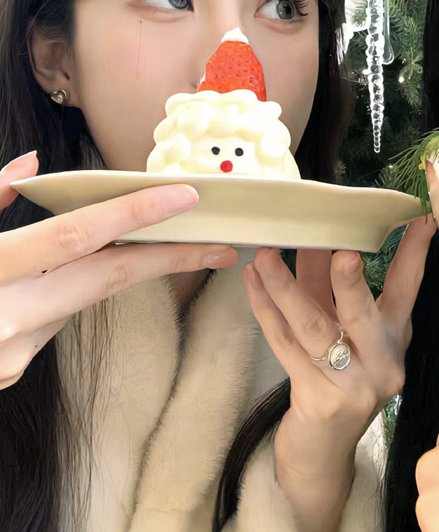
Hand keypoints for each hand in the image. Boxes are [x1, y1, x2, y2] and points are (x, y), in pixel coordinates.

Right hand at [0, 152, 236, 395]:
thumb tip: (34, 163)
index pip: (77, 238)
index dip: (134, 215)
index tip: (185, 199)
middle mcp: (4, 322)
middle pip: (106, 281)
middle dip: (168, 261)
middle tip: (220, 247)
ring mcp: (9, 356)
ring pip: (77, 301)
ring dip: (102, 274)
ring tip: (130, 251)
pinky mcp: (9, 374)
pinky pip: (48, 325)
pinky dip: (55, 298)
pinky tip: (37, 287)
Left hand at [243, 203, 436, 530]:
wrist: (322, 451)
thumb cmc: (333, 377)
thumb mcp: (341, 329)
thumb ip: (327, 287)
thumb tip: (312, 235)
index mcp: (393, 339)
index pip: (408, 290)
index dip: (414, 255)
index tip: (421, 220)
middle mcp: (381, 362)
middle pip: (363, 314)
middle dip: (348, 281)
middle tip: (338, 249)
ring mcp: (351, 386)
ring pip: (314, 328)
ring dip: (285, 287)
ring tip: (264, 255)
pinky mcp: (317, 400)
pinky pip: (285, 346)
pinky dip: (265, 310)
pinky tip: (251, 282)